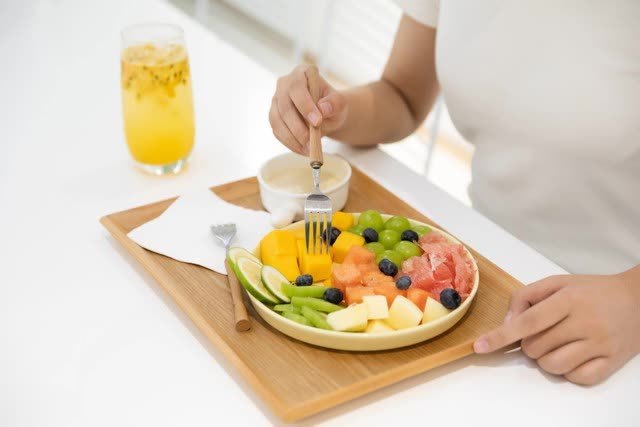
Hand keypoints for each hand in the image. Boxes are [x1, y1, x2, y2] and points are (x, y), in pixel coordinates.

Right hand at [269, 65, 347, 154]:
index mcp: (301, 73)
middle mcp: (284, 84)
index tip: (317, 122)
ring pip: (277, 121)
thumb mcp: (340, 103)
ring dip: (292, 138)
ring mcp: (276, 101)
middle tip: (311, 142)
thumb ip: (335, 103)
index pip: (297, 87)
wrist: (326, 115)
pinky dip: (289, 143)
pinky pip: (277, 132)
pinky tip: (303, 150)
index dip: (305, 105)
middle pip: (284, 106)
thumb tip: (323, 109)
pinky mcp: (274, 117)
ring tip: (309, 149)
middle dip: (297, 127)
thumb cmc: (332, 105)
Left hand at [474, 267, 639, 384]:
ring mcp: (600, 344)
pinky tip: (574, 354)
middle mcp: (585, 323)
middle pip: (536, 347)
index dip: (501, 336)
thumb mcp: (557, 282)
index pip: (527, 323)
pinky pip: (576, 378)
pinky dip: (568, 371)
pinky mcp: (612, 362)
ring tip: (557, 343)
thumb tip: (507, 323)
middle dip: (529, 344)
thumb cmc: (592, 291)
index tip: (480, 346)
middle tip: (544, 332)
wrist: (638, 300)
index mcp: (569, 300)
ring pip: (552, 366)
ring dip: (545, 359)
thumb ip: (526, 297)